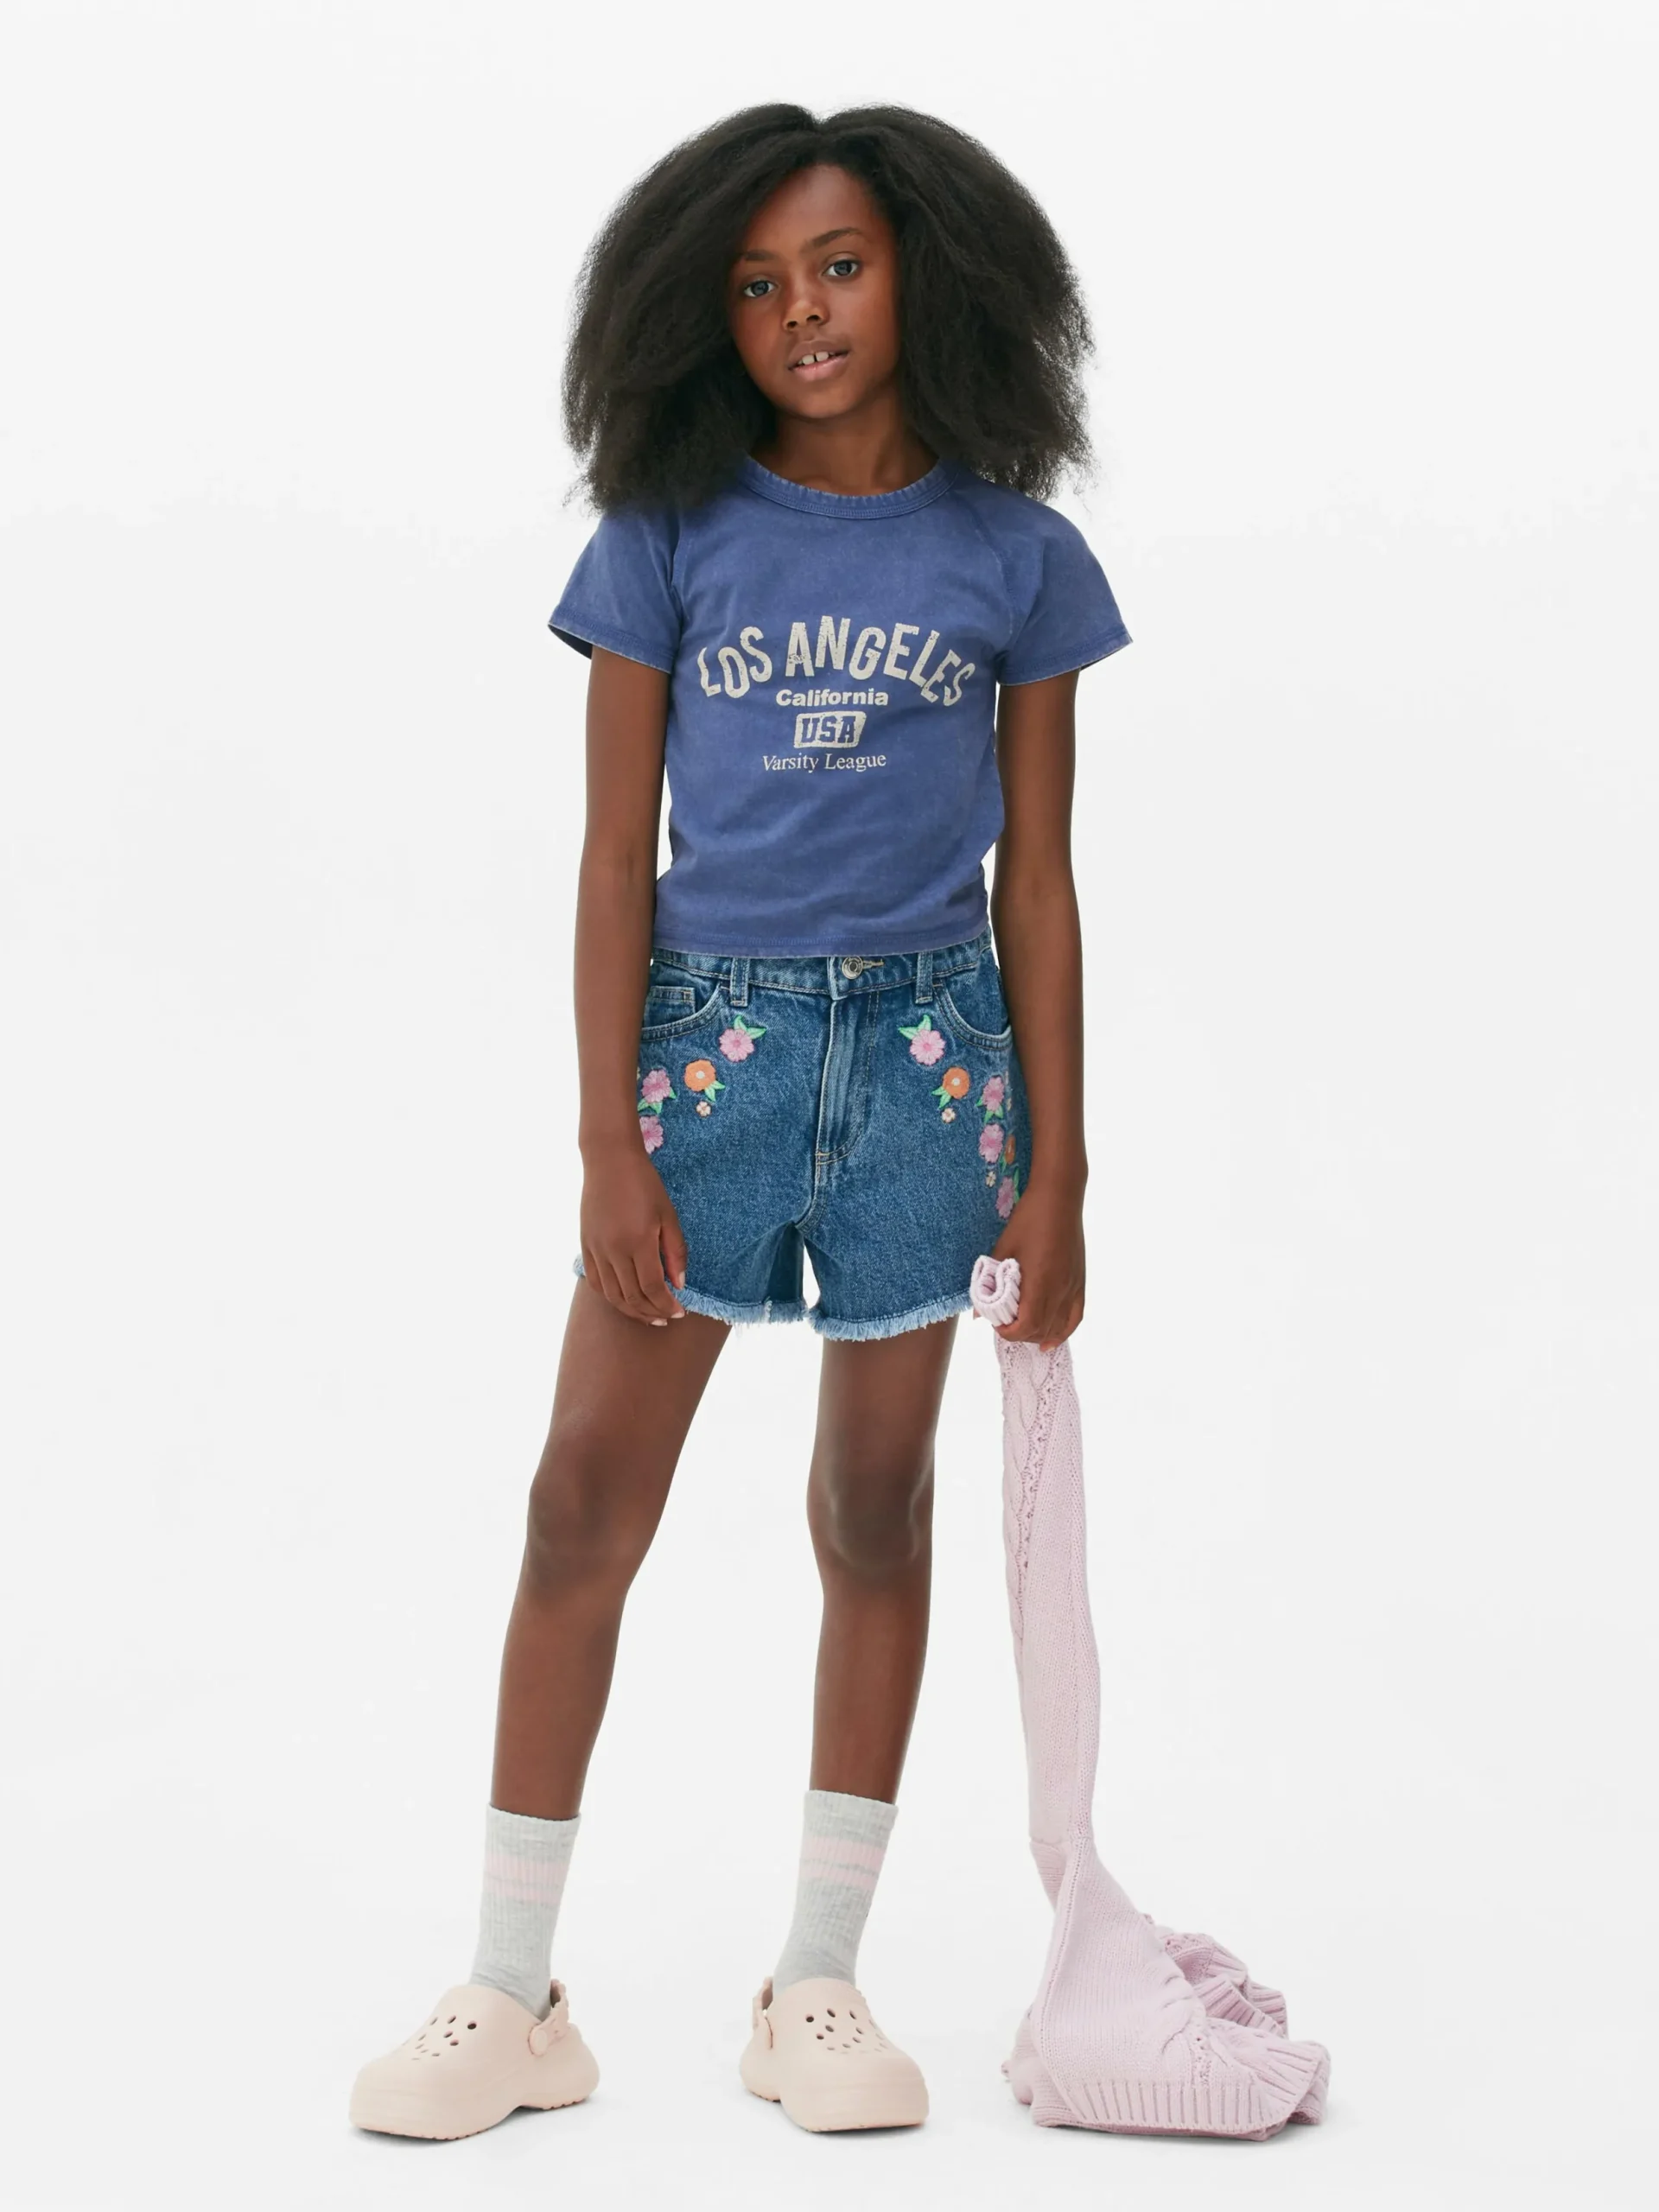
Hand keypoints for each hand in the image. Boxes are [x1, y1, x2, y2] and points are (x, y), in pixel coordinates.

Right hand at [578, 1136, 688, 1325]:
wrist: (609, 1161)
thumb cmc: (644, 1184)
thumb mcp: (668, 1215)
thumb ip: (675, 1252)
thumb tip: (678, 1284)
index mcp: (638, 1241)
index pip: (652, 1288)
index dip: (666, 1305)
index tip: (679, 1313)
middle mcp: (613, 1250)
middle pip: (631, 1296)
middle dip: (651, 1312)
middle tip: (666, 1318)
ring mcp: (596, 1249)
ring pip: (611, 1294)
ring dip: (631, 1310)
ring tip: (648, 1316)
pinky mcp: (585, 1245)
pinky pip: (595, 1281)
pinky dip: (610, 1297)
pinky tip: (623, 1300)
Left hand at [987, 1182, 1083, 1348]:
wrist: (1058, 1199)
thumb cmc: (1028, 1221)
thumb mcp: (1003, 1251)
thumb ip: (990, 1283)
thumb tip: (977, 1313)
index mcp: (1040, 1281)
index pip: (1027, 1325)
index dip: (1009, 1332)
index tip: (997, 1324)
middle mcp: (1060, 1289)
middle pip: (1040, 1330)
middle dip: (1020, 1333)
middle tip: (1004, 1322)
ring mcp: (1073, 1287)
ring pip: (1057, 1328)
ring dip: (1038, 1334)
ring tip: (1022, 1329)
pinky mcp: (1080, 1283)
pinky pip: (1075, 1317)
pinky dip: (1062, 1333)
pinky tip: (1049, 1341)